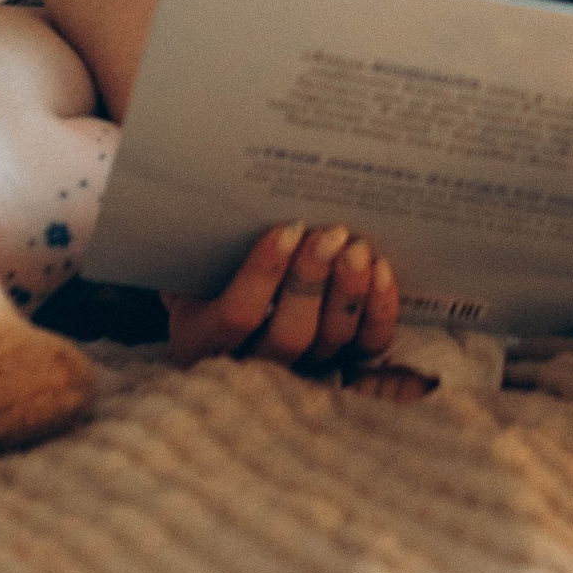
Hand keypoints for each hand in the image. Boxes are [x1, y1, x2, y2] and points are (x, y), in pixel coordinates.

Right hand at [163, 222, 411, 378]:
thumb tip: (228, 205)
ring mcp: (298, 367)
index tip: (286, 229)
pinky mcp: (341, 361)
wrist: (227, 290)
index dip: (262, 274)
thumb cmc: (205, 266)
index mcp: (200, 339)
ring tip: (358, 249)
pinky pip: (365, 346)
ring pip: (329, 342)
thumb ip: (205, 240)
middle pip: (288, 337)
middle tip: (331, 235)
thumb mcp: (192, 256)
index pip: (234, 318)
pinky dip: (378, 310)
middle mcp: (250, 364)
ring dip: (348, 292)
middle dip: (311, 281)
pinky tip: (380, 270)